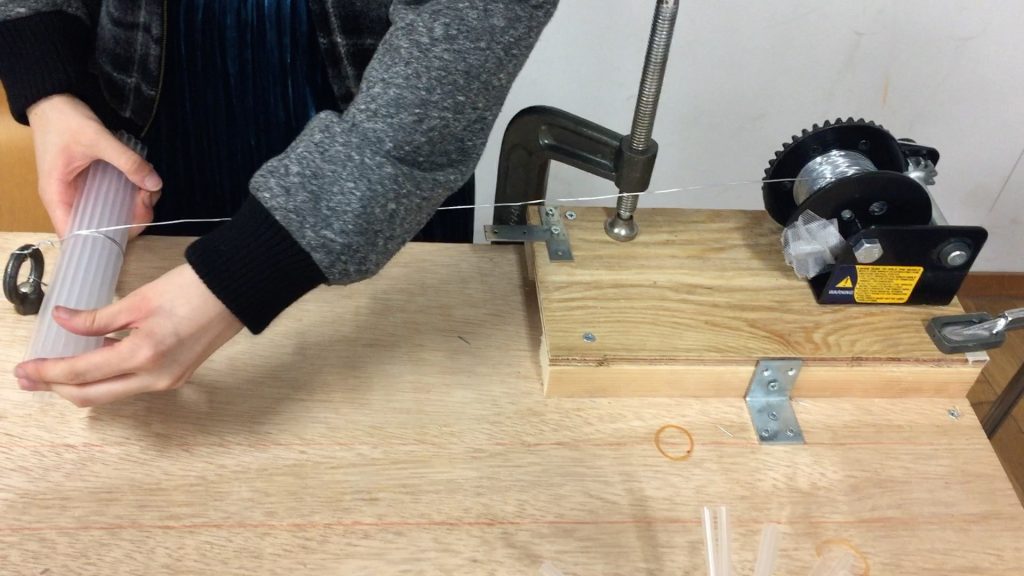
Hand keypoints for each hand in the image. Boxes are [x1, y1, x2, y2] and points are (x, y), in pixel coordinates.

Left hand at [13, 265, 242, 406]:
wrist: (234, 293)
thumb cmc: (193, 289)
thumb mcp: (138, 300)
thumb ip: (96, 318)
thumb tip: (62, 320)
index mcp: (143, 355)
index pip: (81, 373)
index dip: (47, 372)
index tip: (25, 368)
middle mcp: (155, 378)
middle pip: (91, 396)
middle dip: (56, 388)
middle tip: (30, 377)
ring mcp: (167, 381)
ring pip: (110, 394)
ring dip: (80, 384)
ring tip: (54, 369)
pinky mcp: (174, 377)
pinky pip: (130, 385)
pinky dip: (106, 377)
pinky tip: (93, 360)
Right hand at [26, 94, 162, 237]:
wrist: (54, 98)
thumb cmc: (64, 120)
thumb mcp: (97, 139)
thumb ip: (127, 161)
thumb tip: (154, 183)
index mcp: (58, 197)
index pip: (75, 236)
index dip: (103, 240)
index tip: (130, 225)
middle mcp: (69, 200)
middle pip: (101, 228)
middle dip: (130, 218)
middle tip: (147, 198)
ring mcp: (83, 192)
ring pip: (112, 213)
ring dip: (135, 206)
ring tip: (148, 188)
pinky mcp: (94, 183)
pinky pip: (115, 197)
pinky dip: (131, 194)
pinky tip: (144, 183)